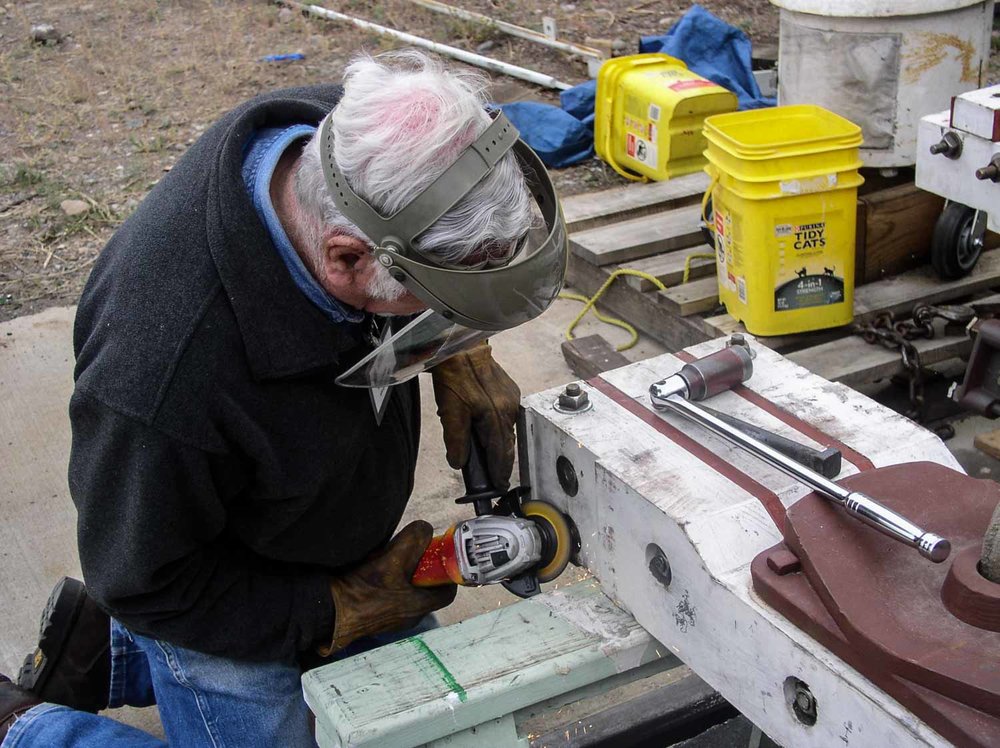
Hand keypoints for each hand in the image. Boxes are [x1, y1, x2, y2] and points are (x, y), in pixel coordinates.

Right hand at [320, 521, 455, 654]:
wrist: (327, 613)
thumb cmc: (362, 592)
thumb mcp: (392, 560)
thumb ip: (413, 541)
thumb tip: (425, 529)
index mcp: (419, 607)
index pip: (447, 592)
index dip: (448, 573)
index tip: (442, 557)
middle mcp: (407, 616)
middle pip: (425, 589)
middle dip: (421, 569)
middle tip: (411, 552)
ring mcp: (389, 618)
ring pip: (405, 591)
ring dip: (401, 574)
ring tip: (388, 558)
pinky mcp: (373, 616)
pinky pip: (388, 596)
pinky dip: (385, 581)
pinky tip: (372, 569)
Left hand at [431, 343, 520, 488]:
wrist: (461, 346)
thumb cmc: (454, 375)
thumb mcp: (449, 410)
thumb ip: (456, 439)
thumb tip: (459, 463)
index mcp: (496, 415)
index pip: (500, 451)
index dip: (499, 471)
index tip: (499, 485)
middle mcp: (509, 408)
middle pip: (508, 443)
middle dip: (503, 462)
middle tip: (498, 478)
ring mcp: (512, 398)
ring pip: (508, 430)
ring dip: (501, 445)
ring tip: (494, 460)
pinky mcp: (510, 390)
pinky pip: (507, 417)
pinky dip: (500, 429)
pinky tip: (492, 433)